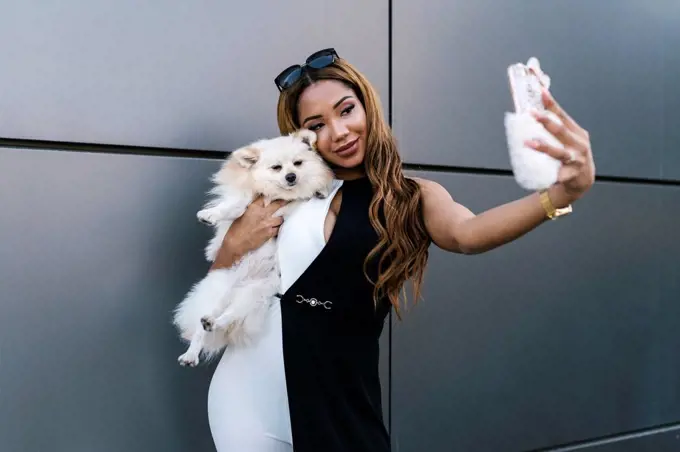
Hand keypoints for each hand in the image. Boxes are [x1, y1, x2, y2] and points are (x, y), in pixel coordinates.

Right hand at [223, 196, 287, 255]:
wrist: (236, 243)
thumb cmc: (236, 229)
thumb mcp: (242, 215)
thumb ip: (251, 210)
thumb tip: (257, 207)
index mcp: (254, 208)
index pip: (264, 198)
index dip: (269, 197)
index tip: (273, 196)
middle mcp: (262, 214)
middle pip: (276, 205)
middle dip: (282, 202)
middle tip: (285, 201)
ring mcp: (267, 224)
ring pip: (280, 218)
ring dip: (280, 218)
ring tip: (280, 218)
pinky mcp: (269, 233)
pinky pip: (278, 229)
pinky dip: (278, 228)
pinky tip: (278, 228)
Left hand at [526, 89, 595, 204]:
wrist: (583, 180)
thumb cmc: (571, 157)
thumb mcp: (567, 140)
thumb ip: (555, 129)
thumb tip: (533, 114)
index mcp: (576, 132)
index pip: (562, 115)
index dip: (552, 104)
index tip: (542, 92)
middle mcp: (579, 144)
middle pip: (561, 130)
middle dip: (546, 121)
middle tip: (532, 114)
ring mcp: (577, 159)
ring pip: (559, 152)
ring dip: (543, 147)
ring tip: (529, 142)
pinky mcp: (572, 175)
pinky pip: (558, 174)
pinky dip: (552, 174)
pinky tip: (546, 175)